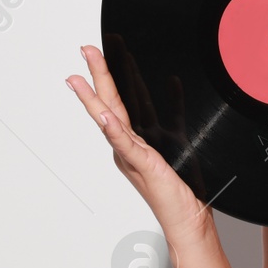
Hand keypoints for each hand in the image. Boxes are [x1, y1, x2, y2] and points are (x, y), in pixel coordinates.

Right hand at [68, 41, 212, 236]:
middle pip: (109, 103)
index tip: (97, 55)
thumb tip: (173, 83)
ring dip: (95, 98)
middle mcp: (128, 146)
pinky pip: (127, 146)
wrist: (188, 217)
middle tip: (85, 50)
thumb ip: (172, 114)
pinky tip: (103, 116)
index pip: (118, 101)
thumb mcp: (178, 139)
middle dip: (97, 75)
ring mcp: (133, 156)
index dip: (108, 77)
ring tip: (79, 78)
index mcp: (134, 140)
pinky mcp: (145, 166)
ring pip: (110, 120)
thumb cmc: (182, 184)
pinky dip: (114, 130)